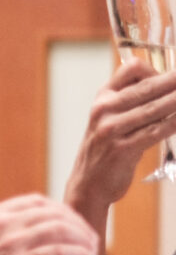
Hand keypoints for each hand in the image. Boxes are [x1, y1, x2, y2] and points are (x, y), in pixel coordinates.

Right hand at [0, 195, 100, 254]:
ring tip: (90, 250)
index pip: (35, 202)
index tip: (68, 225)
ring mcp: (11, 242)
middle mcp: (1, 223)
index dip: (58, 212)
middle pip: (54, 212)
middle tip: (86, 238)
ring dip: (82, 238)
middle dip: (76, 223)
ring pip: (62, 229)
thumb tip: (15, 244)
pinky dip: (78, 254)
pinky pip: (60, 252)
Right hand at [63, 61, 175, 226]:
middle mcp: (104, 110)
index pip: (132, 69)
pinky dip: (174, 123)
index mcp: (103, 97)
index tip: (172, 77)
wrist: (87, 184)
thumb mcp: (110, 119)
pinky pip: (156, 131)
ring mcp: (111, 129)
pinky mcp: (122, 149)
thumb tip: (171, 88)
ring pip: (155, 108)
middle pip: (148, 86)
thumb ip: (133, 101)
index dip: (157, 69)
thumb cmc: (105, 150)